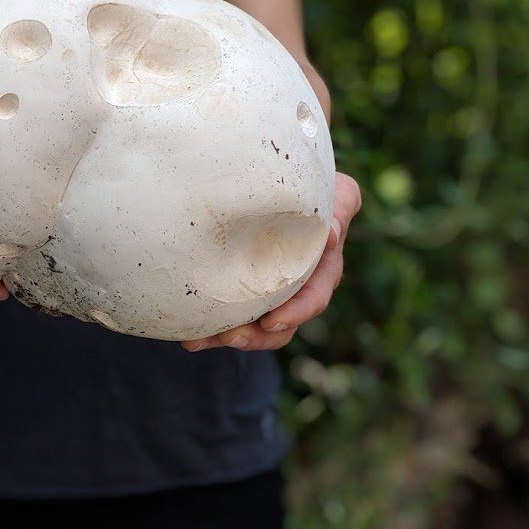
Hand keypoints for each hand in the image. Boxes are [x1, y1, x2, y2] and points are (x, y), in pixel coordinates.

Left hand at [181, 172, 361, 351]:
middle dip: (256, 336)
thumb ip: (341, 209)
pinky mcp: (246, 292)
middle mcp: (299, 288)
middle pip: (281, 325)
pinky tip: (187, 337)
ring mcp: (271, 294)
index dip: (295, 313)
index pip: (313, 298)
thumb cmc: (315, 189)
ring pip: (253, 329)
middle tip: (230, 337)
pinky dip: (210, 329)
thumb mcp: (338, 194)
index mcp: (324, 270)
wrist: (283, 187)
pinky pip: (230, 317)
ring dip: (226, 338)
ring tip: (197, 341)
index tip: (272, 322)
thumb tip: (332, 235)